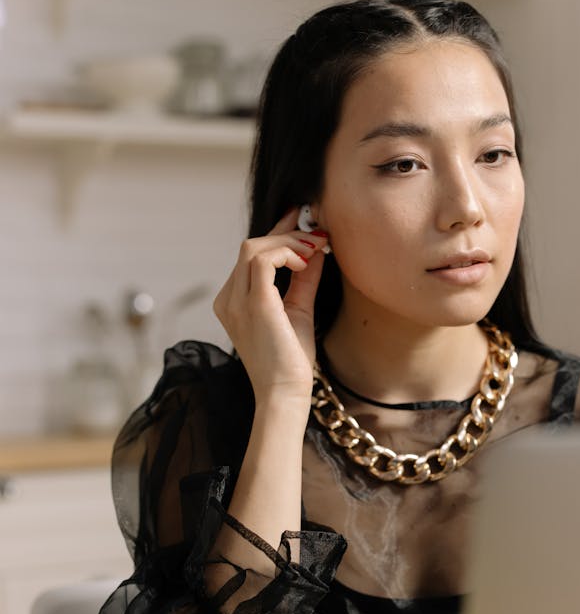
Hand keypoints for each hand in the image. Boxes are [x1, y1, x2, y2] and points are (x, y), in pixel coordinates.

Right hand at [213, 208, 329, 402]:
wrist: (285, 393)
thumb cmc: (291, 360)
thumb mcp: (298, 310)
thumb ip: (303, 279)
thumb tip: (316, 250)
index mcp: (233, 301)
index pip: (250, 255)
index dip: (276, 232)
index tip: (300, 219)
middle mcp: (228, 298)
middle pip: (251, 246)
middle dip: (287, 234)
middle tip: (318, 237)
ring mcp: (236, 300)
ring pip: (254, 247)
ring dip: (288, 242)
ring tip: (315, 250)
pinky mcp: (253, 304)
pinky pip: (263, 259)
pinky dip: (286, 253)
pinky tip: (305, 262)